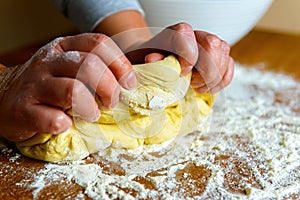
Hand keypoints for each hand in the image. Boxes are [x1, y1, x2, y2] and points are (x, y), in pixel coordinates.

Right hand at [0, 33, 135, 141]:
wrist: (4, 97)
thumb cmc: (48, 85)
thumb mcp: (69, 67)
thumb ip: (95, 69)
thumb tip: (129, 82)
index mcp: (64, 47)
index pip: (99, 44)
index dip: (120, 64)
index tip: (129, 83)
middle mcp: (49, 61)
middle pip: (89, 66)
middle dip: (109, 88)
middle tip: (111, 102)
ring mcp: (34, 84)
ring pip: (72, 90)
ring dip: (90, 107)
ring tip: (92, 114)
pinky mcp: (22, 109)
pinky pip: (51, 118)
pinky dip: (64, 124)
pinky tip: (66, 124)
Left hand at [126, 22, 233, 93]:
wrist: (157, 60)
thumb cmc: (152, 62)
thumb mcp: (146, 63)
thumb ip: (150, 62)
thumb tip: (153, 59)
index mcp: (174, 33)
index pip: (186, 35)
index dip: (187, 56)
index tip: (182, 72)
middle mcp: (194, 35)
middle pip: (212, 44)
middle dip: (206, 71)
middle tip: (194, 84)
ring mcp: (208, 43)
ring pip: (223, 53)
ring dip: (214, 77)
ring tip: (198, 87)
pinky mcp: (218, 55)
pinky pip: (229, 64)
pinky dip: (223, 80)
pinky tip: (211, 87)